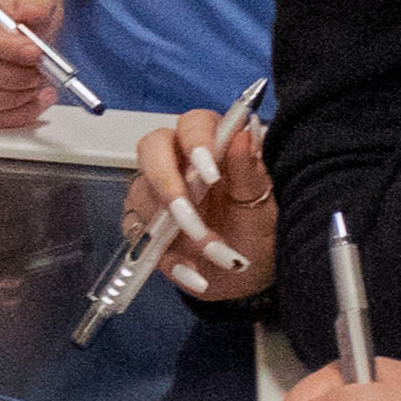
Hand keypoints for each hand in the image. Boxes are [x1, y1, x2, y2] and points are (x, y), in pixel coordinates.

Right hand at [0, 0, 64, 131]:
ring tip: (38, 84)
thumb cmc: (20, 11)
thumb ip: (35, 0)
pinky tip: (34, 101)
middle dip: (11, 76)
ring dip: (13, 97)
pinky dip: (14, 114)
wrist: (21, 28)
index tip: (33, 51)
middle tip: (40, 71)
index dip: (1, 47)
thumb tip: (31, 11)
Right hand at [121, 110, 274, 306]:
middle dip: (165, 180)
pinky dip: (168, 259)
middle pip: (150, 148)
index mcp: (210, 148)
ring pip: (140, 194)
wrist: (246, 276)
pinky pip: (139, 237)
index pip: (192, 124)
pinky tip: (194, 273)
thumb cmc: (255, 230)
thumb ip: (249, 170)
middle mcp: (177, 163)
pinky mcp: (143, 228)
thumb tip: (244, 132)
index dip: (195, 142)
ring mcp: (154, 194)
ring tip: (214, 254)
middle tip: (186, 213)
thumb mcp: (261, 205)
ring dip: (174, 228)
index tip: (211, 174)